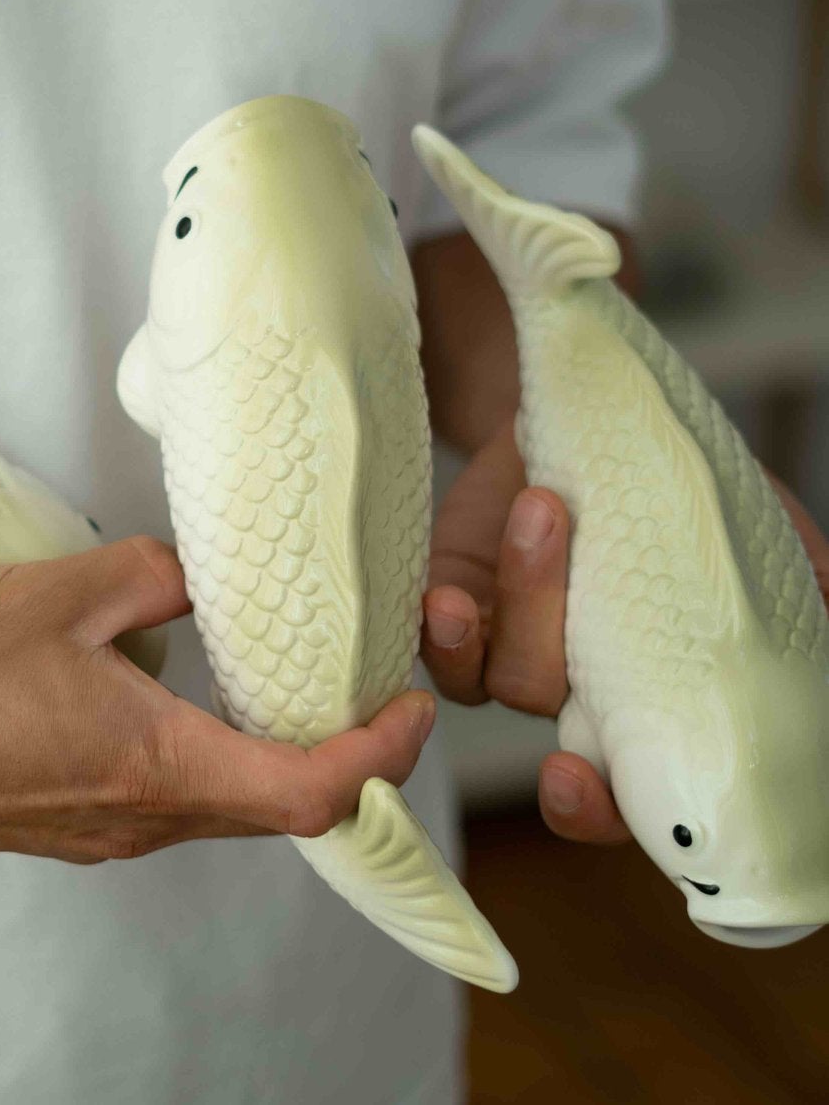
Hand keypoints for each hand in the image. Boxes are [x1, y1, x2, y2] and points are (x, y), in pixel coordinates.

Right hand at [0, 537, 434, 864]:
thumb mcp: (61, 589)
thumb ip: (153, 575)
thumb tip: (198, 576)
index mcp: (157, 767)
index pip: (310, 789)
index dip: (378, 753)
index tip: (411, 705)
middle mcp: (137, 821)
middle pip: (271, 804)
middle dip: (329, 748)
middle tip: (357, 679)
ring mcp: (93, 834)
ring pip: (212, 804)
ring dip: (256, 751)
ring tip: (269, 672)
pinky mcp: (55, 825)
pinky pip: (156, 799)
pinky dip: (194, 754)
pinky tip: (164, 688)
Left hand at [419, 421, 828, 847]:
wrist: (597, 413)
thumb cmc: (689, 492)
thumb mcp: (766, 548)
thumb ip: (805, 620)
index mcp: (661, 702)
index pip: (643, 802)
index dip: (619, 818)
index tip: (606, 799)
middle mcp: (587, 697)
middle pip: (574, 762)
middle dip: (569, 785)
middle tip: (568, 766)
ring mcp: (520, 653)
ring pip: (510, 682)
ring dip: (528, 610)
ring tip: (548, 511)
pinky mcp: (458, 602)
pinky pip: (440, 645)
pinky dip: (443, 629)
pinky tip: (450, 600)